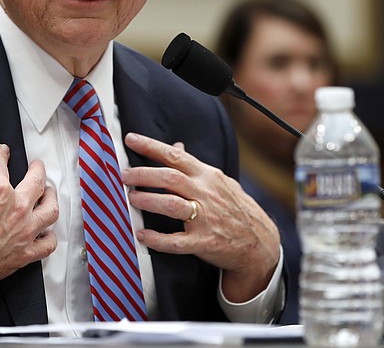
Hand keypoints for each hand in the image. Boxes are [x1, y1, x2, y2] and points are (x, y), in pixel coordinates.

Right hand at [0, 144, 57, 317]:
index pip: (0, 165)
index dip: (0, 155)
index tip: (2, 152)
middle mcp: (18, 208)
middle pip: (37, 182)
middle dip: (37, 170)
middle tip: (37, 166)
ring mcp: (24, 231)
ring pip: (50, 210)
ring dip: (51, 198)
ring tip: (49, 193)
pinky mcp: (25, 253)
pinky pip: (48, 244)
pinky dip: (50, 237)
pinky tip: (47, 232)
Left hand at [121, 132, 279, 302]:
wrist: (260, 242)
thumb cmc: (235, 208)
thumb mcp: (219, 181)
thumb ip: (195, 166)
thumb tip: (176, 147)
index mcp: (207, 176)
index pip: (175, 156)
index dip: (151, 146)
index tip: (130, 139)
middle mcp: (206, 193)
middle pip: (170, 178)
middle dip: (142, 174)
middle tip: (123, 175)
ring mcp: (206, 218)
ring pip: (171, 205)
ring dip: (147, 201)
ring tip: (130, 199)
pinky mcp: (204, 242)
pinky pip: (176, 241)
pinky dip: (157, 239)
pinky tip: (142, 235)